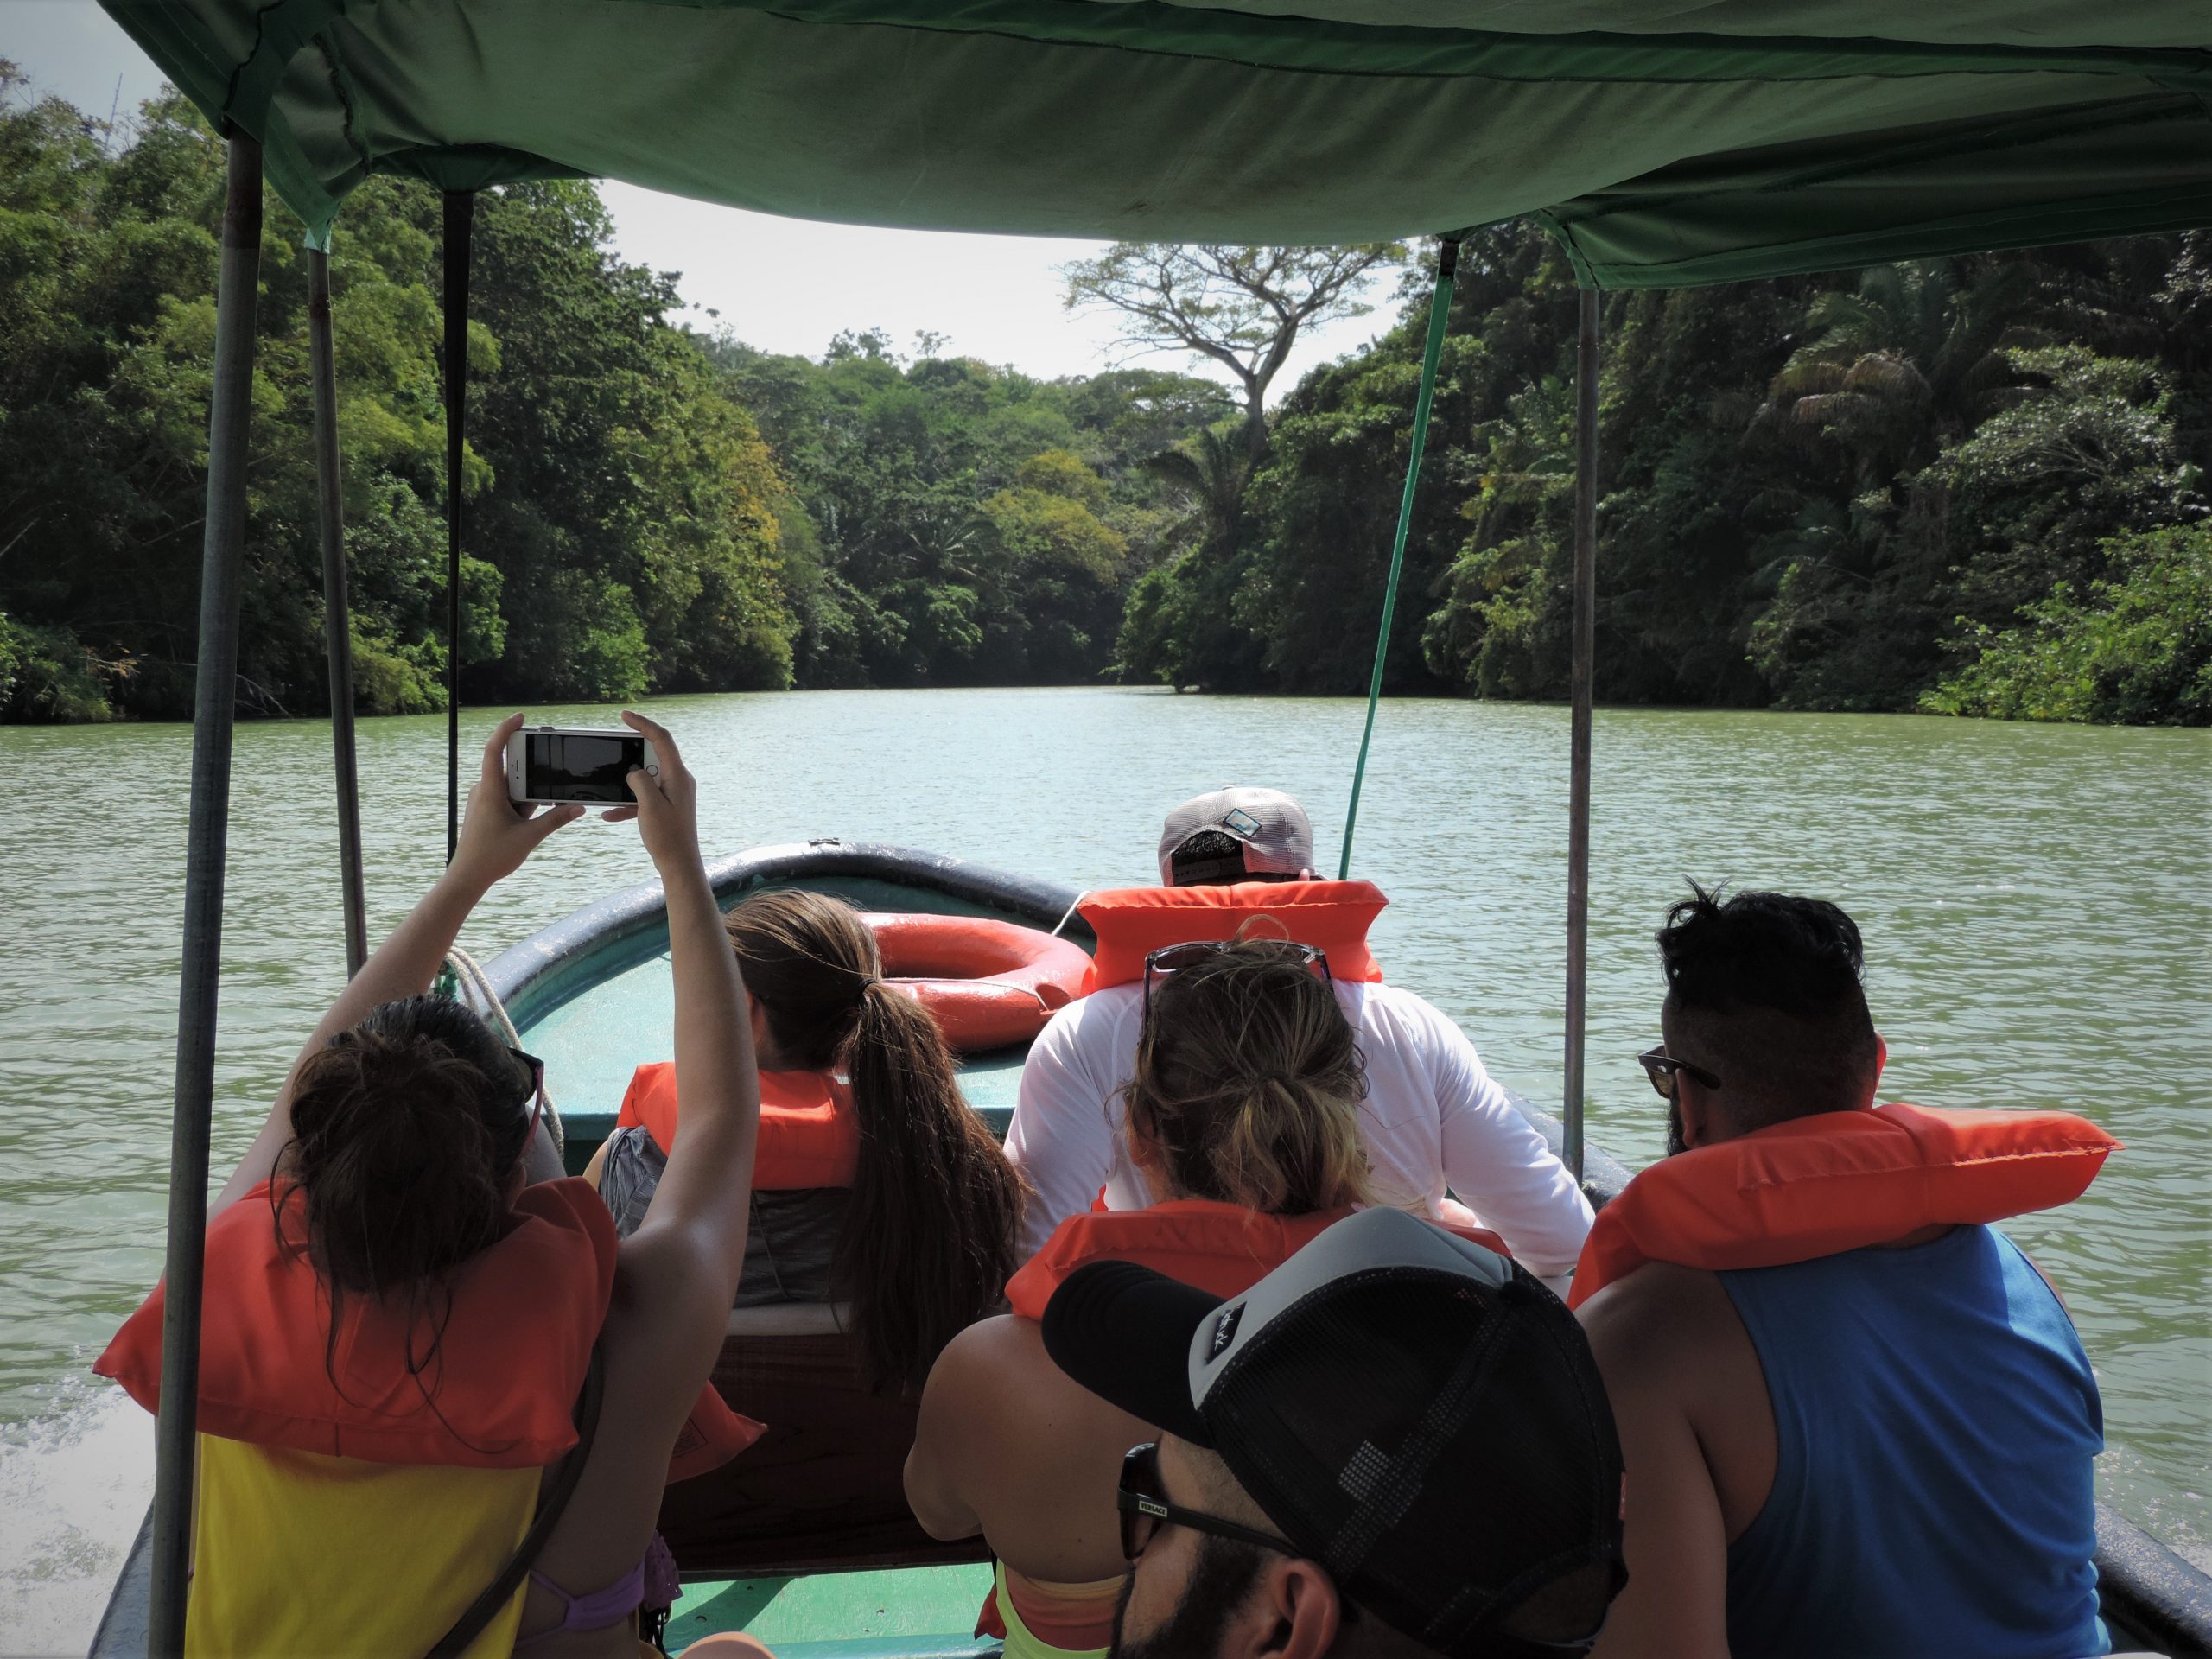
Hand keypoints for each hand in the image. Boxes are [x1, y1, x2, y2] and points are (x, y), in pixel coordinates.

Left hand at [447, 712, 583, 890]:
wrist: (468, 877)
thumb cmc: (492, 856)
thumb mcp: (529, 836)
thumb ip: (555, 819)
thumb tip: (578, 807)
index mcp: (489, 790)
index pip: (494, 750)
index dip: (506, 729)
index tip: (521, 718)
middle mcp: (484, 791)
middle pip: (511, 771)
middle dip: (530, 781)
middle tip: (540, 793)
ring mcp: (484, 800)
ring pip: (512, 788)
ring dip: (527, 798)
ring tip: (530, 819)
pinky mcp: (487, 810)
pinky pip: (508, 799)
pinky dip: (522, 805)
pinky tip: (529, 820)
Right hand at [605, 710, 700, 873]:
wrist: (679, 865)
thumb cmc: (668, 837)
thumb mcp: (649, 805)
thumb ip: (640, 781)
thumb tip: (634, 772)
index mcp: (678, 775)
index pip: (662, 739)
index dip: (643, 724)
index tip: (624, 716)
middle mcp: (678, 781)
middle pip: (653, 756)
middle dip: (631, 755)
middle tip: (613, 751)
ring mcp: (674, 794)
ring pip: (646, 779)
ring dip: (626, 785)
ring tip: (609, 788)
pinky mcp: (667, 807)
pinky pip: (645, 798)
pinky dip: (629, 804)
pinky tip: (610, 815)